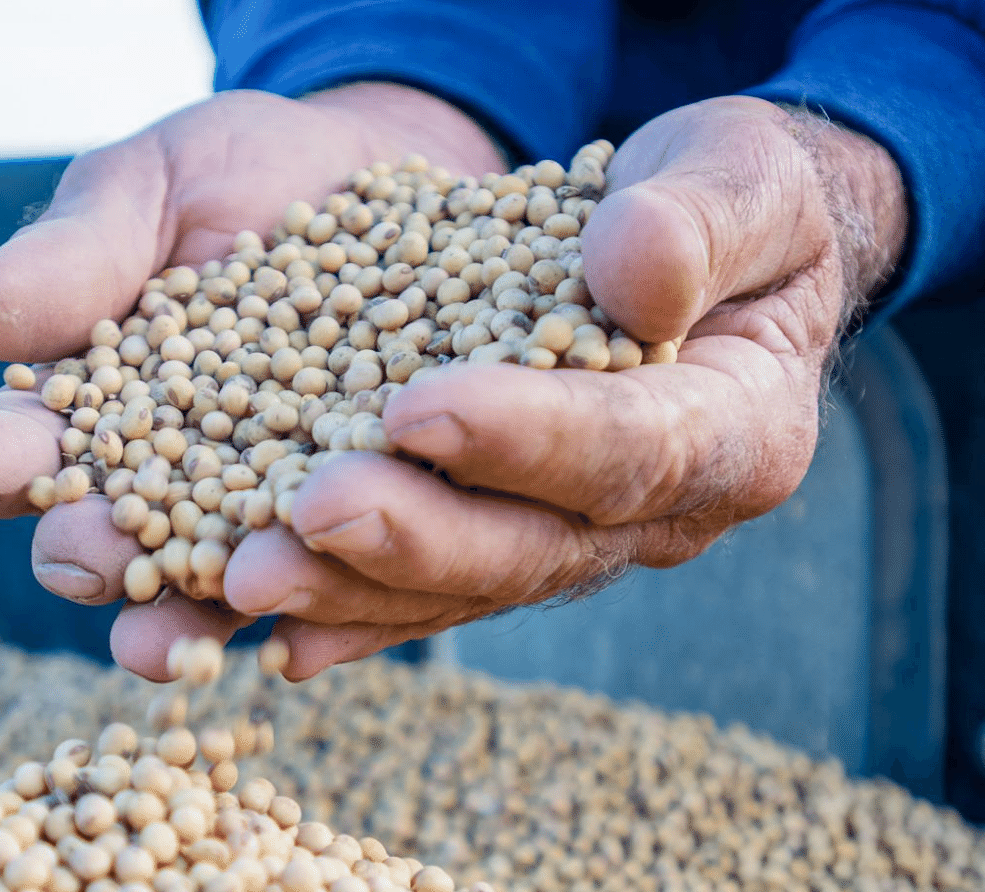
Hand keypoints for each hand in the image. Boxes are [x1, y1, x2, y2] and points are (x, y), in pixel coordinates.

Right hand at [0, 84, 505, 677]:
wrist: (376, 170)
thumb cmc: (239, 176)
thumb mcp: (152, 189)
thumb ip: (78, 253)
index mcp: (90, 411)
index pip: (26, 451)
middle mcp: (171, 485)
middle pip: (114, 545)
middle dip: (89, 555)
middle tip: (80, 551)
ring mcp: (271, 515)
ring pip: (221, 588)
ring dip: (191, 618)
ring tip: (177, 641)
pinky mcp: (369, 520)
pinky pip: (343, 583)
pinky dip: (321, 613)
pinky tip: (304, 643)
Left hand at [221, 96, 906, 676]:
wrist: (692, 249)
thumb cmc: (720, 199)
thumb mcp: (737, 176)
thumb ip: (702, 220)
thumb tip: (635, 275)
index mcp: (739, 430)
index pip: (637, 446)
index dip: (529, 437)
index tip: (419, 409)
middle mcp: (658, 514)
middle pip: (535, 547)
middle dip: (418, 536)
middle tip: (309, 511)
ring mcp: (575, 539)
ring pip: (462, 588)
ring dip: (352, 587)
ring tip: (245, 575)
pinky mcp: (504, 538)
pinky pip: (423, 591)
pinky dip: (344, 608)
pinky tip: (253, 622)